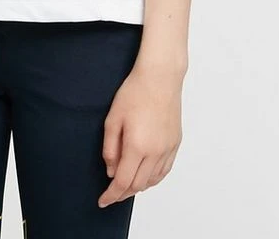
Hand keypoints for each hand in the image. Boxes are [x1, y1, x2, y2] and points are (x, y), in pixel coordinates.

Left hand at [97, 62, 182, 207]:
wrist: (160, 77)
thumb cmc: (134, 92)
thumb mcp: (113, 118)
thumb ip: (110, 148)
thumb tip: (110, 170)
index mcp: (138, 146)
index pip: (123, 181)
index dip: (112, 195)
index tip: (103, 201)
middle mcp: (156, 152)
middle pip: (138, 185)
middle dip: (123, 193)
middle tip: (111, 194)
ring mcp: (168, 148)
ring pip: (153, 180)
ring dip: (138, 187)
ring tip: (125, 185)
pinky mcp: (175, 143)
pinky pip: (164, 170)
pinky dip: (153, 178)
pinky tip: (145, 176)